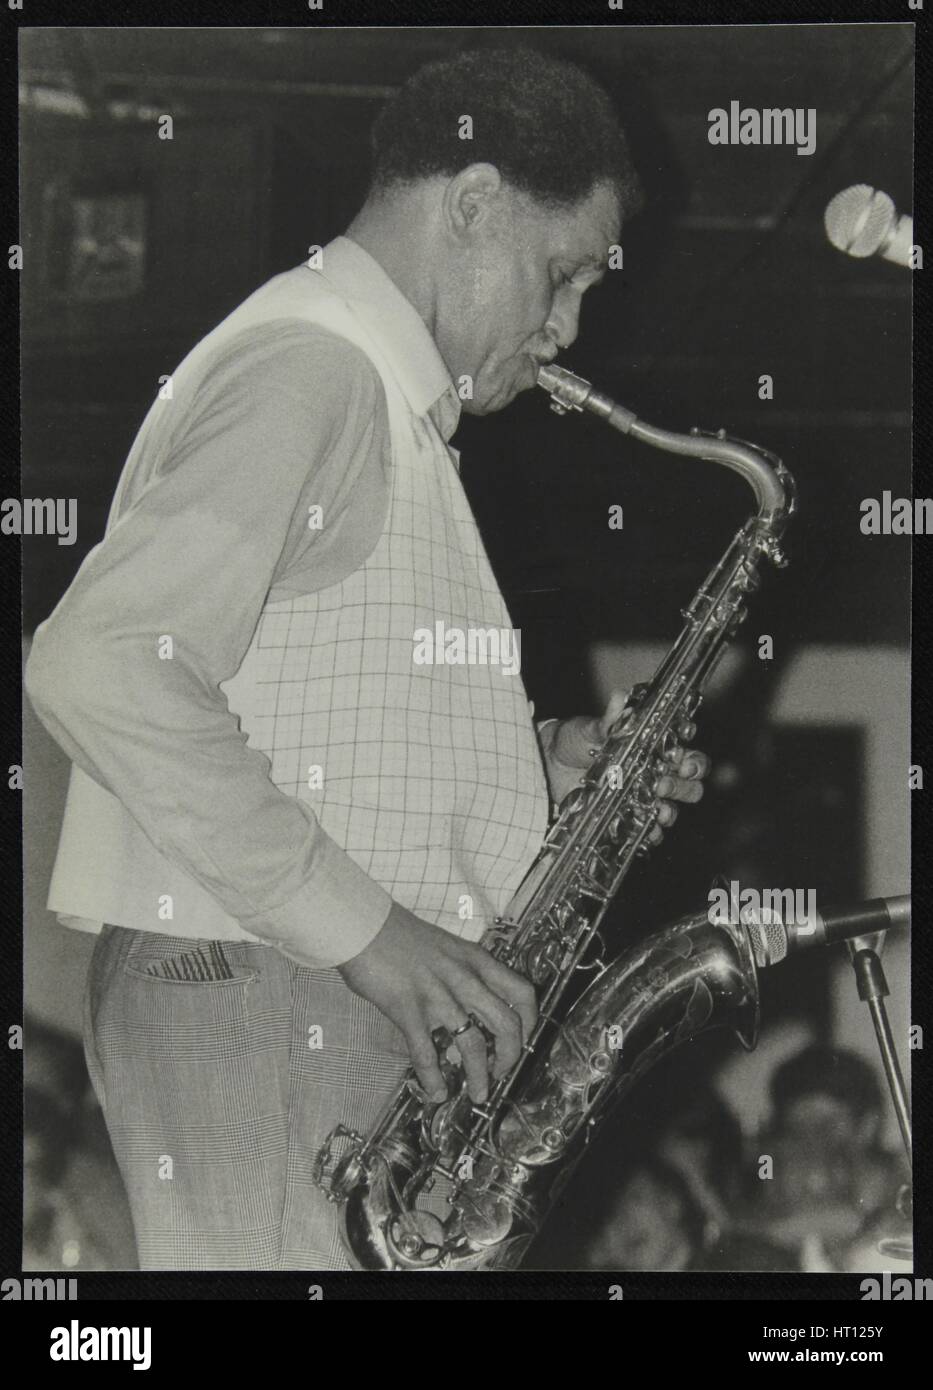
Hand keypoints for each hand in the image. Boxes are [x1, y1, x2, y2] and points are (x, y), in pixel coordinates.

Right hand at [338, 901, 536, 1103]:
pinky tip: (436, 1092)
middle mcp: (463, 979)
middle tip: (501, 1072)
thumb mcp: (444, 947)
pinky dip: (434, 1078)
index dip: (530, 1021)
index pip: (522, 992)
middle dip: (510, 1057)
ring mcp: (437, 996)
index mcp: (475, 960)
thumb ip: (460, 973)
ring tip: (477, 1093)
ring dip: (479, 1076)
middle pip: (507, 1025)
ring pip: (473, 1045)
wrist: (362, 925)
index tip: (524, 1038)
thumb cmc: (398, 934)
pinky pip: (427, 1053)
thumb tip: (466, 1005)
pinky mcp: (408, 1010)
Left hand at [541, 688, 709, 842]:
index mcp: (655, 748)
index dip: (693, 761)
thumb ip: (610, 719)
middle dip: (682, 788)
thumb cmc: (577, 740)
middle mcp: (656, 774)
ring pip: (672, 810)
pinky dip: (650, 834)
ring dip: (669, 813)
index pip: (689, 754)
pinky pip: (649, 831)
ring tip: (656, 811)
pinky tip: (643, 831)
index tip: (681, 761)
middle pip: (689, 786)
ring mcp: (643, 797)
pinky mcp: (628, 816)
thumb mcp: (593, 728)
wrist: (550, 763)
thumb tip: (619, 697)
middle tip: (661, 785)